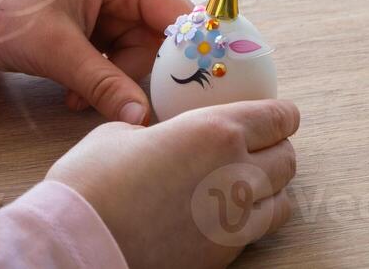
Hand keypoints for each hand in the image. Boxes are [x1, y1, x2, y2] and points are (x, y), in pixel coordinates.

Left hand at [0, 0, 191, 124]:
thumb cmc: (5, 15)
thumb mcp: (58, 53)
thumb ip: (105, 84)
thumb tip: (143, 118)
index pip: (175, 10)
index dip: (188, 47)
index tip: (195, 85)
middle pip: (156, 36)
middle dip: (134, 72)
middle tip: (116, 101)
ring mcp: (104, 0)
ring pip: (134, 50)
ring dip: (112, 79)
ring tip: (76, 95)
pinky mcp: (89, 20)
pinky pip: (112, 54)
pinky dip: (98, 76)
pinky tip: (71, 91)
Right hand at [48, 99, 299, 268]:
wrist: (81, 240)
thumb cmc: (94, 181)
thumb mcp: (123, 132)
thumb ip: (159, 130)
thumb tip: (159, 135)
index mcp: (216, 131)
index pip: (277, 119)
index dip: (281, 115)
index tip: (279, 116)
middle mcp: (236, 174)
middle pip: (287, 159)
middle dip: (277, 149)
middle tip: (262, 146)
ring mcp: (234, 220)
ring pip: (283, 200)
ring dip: (271, 187)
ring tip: (250, 182)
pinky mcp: (224, 253)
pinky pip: (258, 232)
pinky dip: (254, 219)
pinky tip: (229, 213)